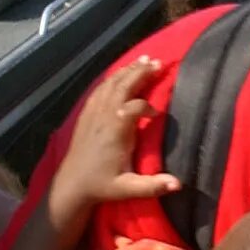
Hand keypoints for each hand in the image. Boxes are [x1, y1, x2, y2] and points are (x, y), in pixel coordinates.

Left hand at [47, 57, 179, 236]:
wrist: (72, 185)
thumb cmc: (102, 185)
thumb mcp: (128, 189)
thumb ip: (152, 185)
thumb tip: (178, 184)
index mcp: (115, 133)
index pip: (132, 108)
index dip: (147, 107)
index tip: (157, 114)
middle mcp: (103, 118)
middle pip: (122, 87)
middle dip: (140, 74)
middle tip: (157, 62)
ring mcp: (93, 114)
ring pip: (111, 85)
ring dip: (128, 71)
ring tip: (144, 60)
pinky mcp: (87, 114)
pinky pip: (100, 90)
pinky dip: (113, 78)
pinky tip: (121, 73)